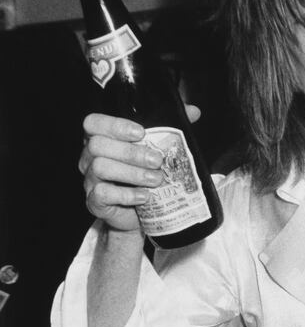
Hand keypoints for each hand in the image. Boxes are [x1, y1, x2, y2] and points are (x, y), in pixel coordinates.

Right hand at [79, 106, 200, 232]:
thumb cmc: (145, 176)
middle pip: (98, 145)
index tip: (141, 133)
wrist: (140, 214)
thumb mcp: (156, 150)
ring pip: (100, 168)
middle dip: (131, 152)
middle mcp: (90, 157)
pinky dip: (126, 194)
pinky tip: (144, 196)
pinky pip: (102, 194)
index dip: (114, 125)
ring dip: (132, 173)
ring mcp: (90, 180)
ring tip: (155, 179)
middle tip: (157, 161)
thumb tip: (193, 111)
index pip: (93, 123)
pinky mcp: (94, 202)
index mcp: (102, 139)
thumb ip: (170, 128)